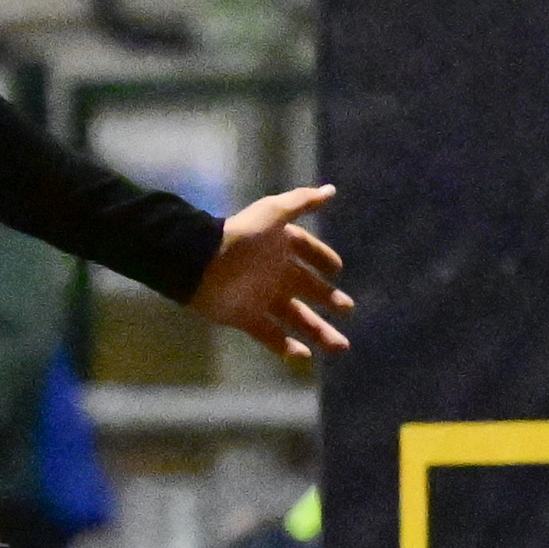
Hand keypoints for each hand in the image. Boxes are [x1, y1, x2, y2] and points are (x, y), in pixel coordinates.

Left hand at [190, 185, 350, 363]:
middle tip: (347, 309)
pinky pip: (269, 334)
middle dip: (328, 299)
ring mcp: (260, 297)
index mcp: (279, 246)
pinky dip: (286, 346)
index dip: (322, 258)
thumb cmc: (240, 235)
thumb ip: (302, 201)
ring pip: (295, 317)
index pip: (306, 251)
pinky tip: (306, 357)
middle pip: (306, 288)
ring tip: (341, 346)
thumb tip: (331, 190)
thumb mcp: (273, 212)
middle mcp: (273, 272)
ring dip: (317, 331)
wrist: (200, 261)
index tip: (338, 270)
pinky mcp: (245, 317)